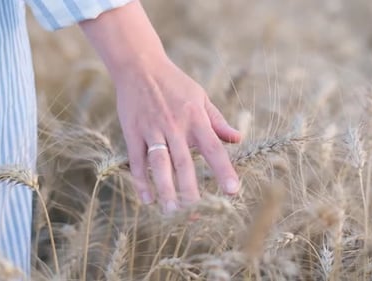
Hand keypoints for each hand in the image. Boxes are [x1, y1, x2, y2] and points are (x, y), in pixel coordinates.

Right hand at [115, 55, 240, 211]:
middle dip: (189, 188)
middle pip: (184, 162)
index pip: (213, 148)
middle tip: (194, 211)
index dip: (224, 170)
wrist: (140, 66)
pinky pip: (136, 160)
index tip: (233, 191)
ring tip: (171, 209)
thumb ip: (218, 121)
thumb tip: (238, 139)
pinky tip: (147, 198)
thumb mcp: (201, 97)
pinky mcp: (133, 132)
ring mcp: (152, 130)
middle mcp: (174, 126)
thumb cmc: (174, 83)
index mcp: (195, 119)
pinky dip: (140, 180)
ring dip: (164, 188)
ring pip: (159, 164)